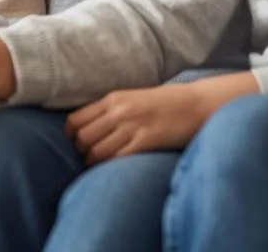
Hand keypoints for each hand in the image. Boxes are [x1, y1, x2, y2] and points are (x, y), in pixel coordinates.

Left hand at [65, 73, 257, 164]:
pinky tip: (115, 169)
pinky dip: (111, 167)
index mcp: (113, 98)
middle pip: (82, 138)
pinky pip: (117, 159)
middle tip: (89, 157)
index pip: (75, 119)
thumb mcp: (132, 98)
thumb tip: (89, 127)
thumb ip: (111, 109)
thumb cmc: (165, 103)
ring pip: (96, 151)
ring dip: (94, 163)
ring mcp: (132, 126)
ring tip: (100, 166)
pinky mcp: (146, 141)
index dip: (71, 135)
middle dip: (81, 151)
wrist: (196, 104)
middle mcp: (118, 111)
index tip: (77, 143)